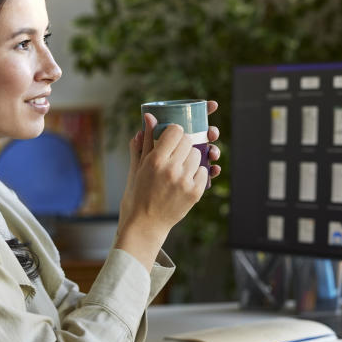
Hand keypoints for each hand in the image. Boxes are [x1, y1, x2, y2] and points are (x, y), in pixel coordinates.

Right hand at [115, 101, 221, 269]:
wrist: (145, 224)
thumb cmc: (138, 194)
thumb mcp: (137, 167)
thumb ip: (145, 141)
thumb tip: (148, 117)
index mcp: (155, 161)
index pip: (175, 131)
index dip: (174, 132)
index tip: (172, 136)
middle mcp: (172, 169)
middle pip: (188, 141)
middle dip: (183, 144)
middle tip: (176, 152)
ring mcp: (185, 181)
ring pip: (198, 155)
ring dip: (191, 158)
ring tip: (180, 167)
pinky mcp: (195, 192)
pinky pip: (204, 171)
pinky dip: (197, 173)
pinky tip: (186, 178)